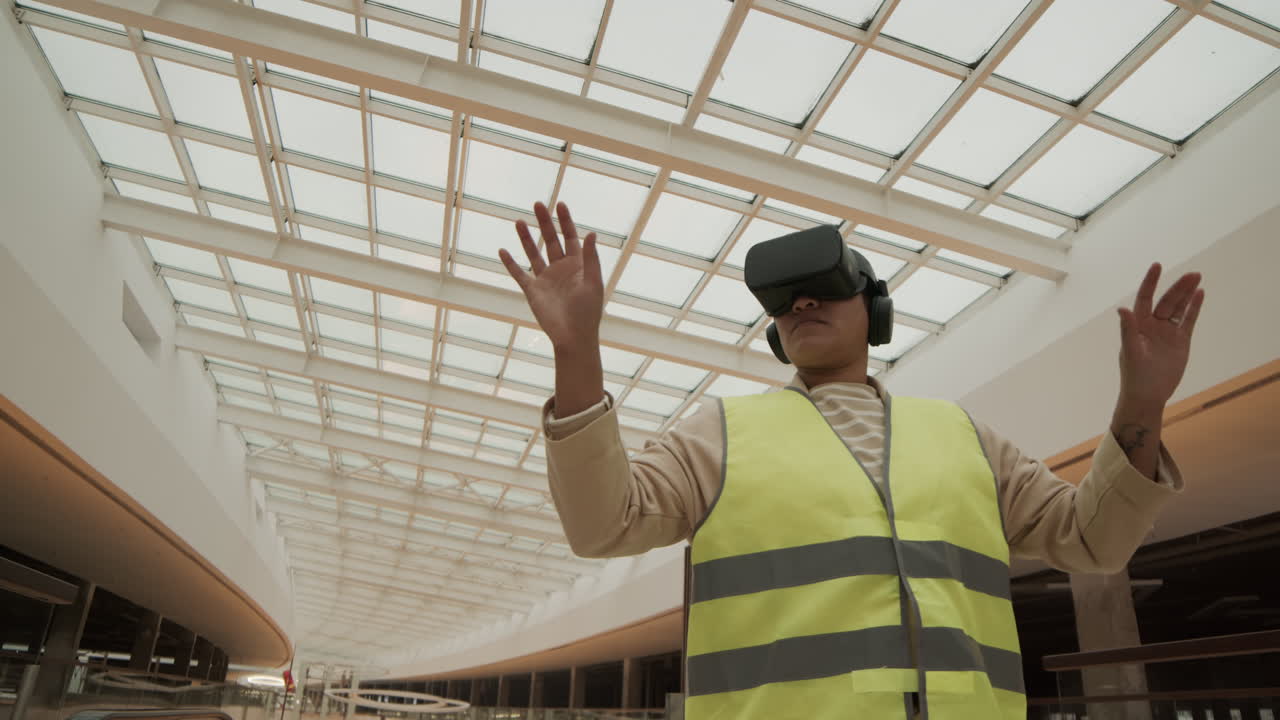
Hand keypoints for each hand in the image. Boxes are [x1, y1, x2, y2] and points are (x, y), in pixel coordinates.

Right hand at [499, 202, 602, 353]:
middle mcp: (560, 269)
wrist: (573, 336)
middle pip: (551, 240)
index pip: (570, 237)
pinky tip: (503, 250)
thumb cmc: (588, 312)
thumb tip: (590, 233)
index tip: (560, 204)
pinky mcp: (532, 291)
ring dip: (526, 238)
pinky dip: (510, 263)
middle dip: (544, 222)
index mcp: (577, 265)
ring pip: (534, 253)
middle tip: (538, 204)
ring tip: (518, 220)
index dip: (565, 221)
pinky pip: (519, 274)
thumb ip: (591, 258)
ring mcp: (545, 279)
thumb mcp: (593, 282)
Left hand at [1116, 263, 1204, 406]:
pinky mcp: (1180, 341)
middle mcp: (1152, 325)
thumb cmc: (1134, 375)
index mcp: (1138, 325)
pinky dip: (1194, 308)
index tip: (1157, 266)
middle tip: (1193, 274)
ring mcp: (1167, 332)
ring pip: (1179, 308)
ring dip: (1187, 294)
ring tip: (1197, 278)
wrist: (1148, 395)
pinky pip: (1188, 320)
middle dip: (1178, 288)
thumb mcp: (1131, 351)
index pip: (1144, 298)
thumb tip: (1122, 309)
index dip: (1150, 282)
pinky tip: (1200, 294)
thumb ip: (1128, 329)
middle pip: (1167, 301)